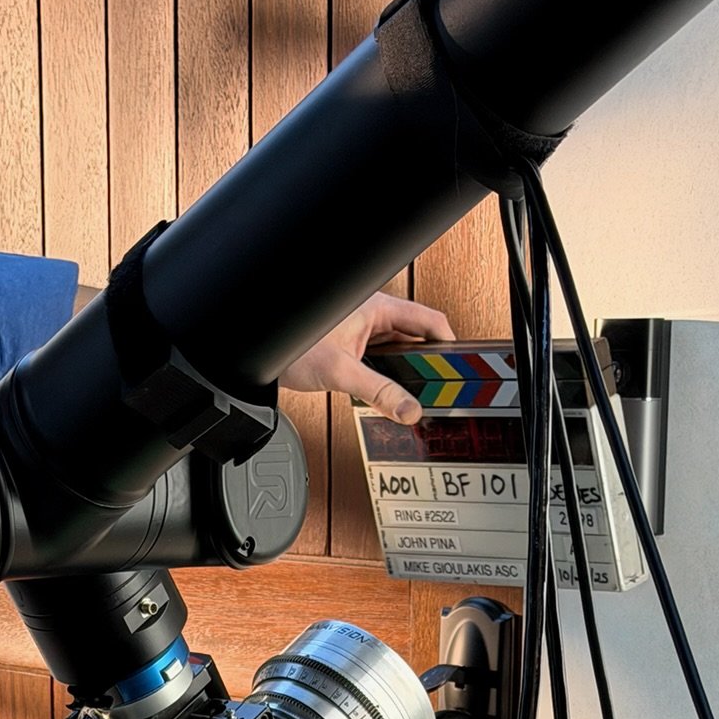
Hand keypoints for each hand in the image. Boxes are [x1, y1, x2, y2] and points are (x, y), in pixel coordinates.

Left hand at [279, 291, 454, 424]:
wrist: (259, 353)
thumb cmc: (291, 344)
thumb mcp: (341, 372)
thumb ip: (378, 392)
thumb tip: (408, 410)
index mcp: (376, 308)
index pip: (429, 321)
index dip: (448, 344)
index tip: (460, 368)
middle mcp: (372, 315)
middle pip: (416, 339)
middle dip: (428, 365)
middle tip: (439, 390)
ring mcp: (362, 331)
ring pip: (398, 352)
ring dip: (406, 373)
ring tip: (415, 395)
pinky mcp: (352, 346)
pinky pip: (381, 361)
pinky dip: (388, 378)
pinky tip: (388, 395)